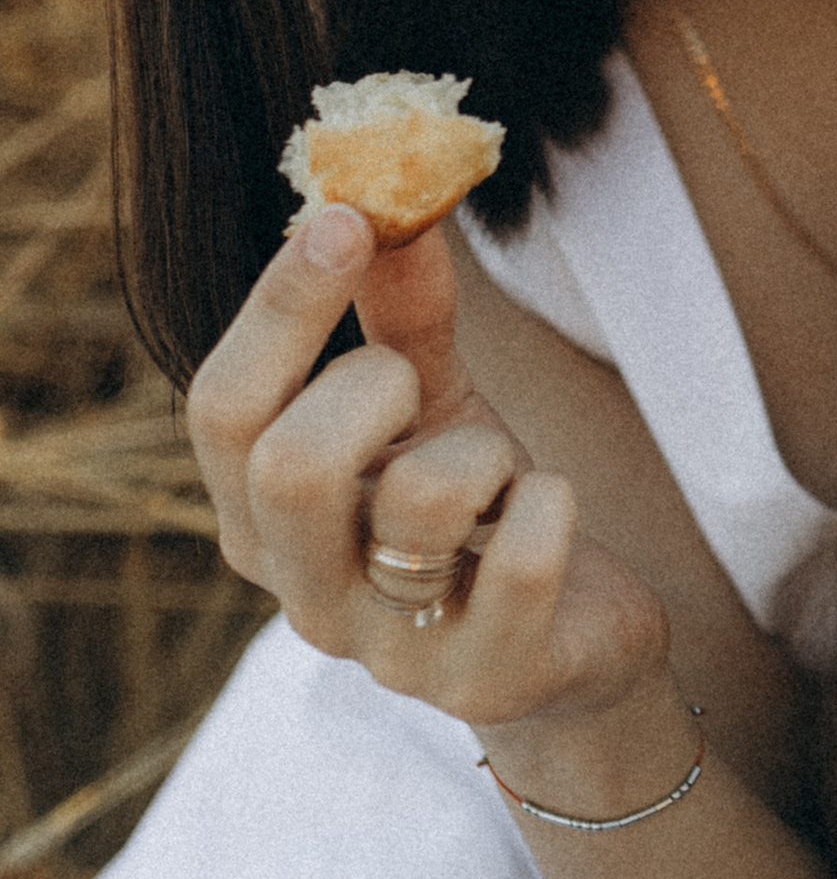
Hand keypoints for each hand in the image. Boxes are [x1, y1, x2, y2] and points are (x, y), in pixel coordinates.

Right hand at [186, 205, 671, 761]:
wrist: (572, 645)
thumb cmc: (478, 515)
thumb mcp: (434, 409)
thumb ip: (400, 318)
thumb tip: (383, 197)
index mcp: (261, 523)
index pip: (222, 410)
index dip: (281, 306)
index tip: (347, 217)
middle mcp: (304, 598)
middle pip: (287, 466)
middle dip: (375, 389)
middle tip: (423, 394)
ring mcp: (391, 654)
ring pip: (418, 502)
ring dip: (485, 451)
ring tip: (501, 477)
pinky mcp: (486, 682)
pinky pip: (521, 558)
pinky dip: (550, 504)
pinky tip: (547, 515)